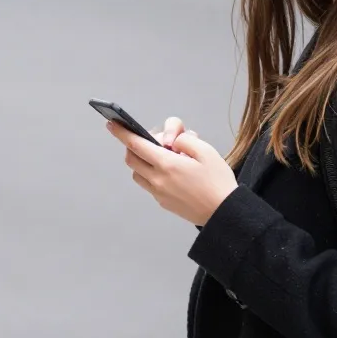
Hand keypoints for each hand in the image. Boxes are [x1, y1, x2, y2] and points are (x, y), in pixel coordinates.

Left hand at [107, 116, 238, 226]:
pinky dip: (153, 174)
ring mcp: (159, 193)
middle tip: (154, 141)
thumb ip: (185, 140)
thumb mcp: (206, 151)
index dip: (122, 133)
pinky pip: (149, 185)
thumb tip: (171, 142)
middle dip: (135, 146)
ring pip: (138, 173)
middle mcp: (158, 180)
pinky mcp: (163, 203)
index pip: (136, 144)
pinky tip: (173, 172)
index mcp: (167, 165)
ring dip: (143, 162)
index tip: (112, 124)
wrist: (224, 213)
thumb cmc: (218, 182)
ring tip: (166, 157)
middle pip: (132, 159)